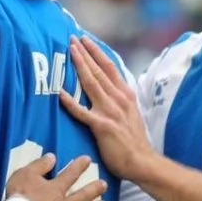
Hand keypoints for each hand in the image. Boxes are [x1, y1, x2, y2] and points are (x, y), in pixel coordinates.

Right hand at [4, 152, 108, 200]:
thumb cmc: (19, 198)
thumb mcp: (24, 175)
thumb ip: (39, 165)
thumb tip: (52, 157)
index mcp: (56, 190)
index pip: (70, 174)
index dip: (79, 166)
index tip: (88, 159)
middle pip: (83, 196)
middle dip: (95, 189)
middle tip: (104, 185)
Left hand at [60, 37, 155, 182]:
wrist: (142, 161)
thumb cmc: (134, 141)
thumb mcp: (131, 113)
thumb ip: (120, 99)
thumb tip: (109, 88)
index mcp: (126, 94)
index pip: (109, 67)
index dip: (97, 52)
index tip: (85, 40)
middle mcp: (119, 99)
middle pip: (98, 71)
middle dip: (84, 53)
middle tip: (71, 39)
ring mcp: (110, 111)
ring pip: (91, 83)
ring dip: (79, 66)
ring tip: (69, 52)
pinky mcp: (102, 126)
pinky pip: (82, 112)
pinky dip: (70, 102)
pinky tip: (59, 93)